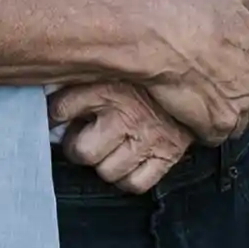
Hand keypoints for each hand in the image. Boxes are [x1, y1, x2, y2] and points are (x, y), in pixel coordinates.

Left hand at [49, 81, 193, 193]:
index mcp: (108, 87)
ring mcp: (147, 138)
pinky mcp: (167, 154)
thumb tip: (51, 91)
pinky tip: (127, 161)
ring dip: (104, 163)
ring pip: (107, 172)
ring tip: (109, 148)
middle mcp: (126, 115)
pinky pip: (135, 183)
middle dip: (79, 147)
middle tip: (86, 136)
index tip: (56, 117)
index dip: (53, 116)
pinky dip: (128, 177)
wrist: (197, 69)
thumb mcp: (111, 64)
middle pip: (82, 152)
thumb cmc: (148, 70)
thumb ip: (82, 77)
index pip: (60, 109)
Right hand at [139, 0, 248, 145]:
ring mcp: (240, 103)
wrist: (162, 38)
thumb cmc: (187, 12)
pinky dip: (205, 132)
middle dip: (241, 102)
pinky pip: (217, 137)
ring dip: (225, 120)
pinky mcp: (219, 125)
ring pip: (239, 123)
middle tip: (218, 97)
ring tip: (202, 112)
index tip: (243, 79)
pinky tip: (190, 121)